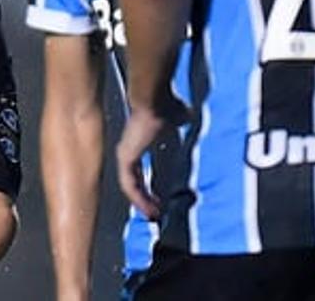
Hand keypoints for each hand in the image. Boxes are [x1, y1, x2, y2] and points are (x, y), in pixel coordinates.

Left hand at [115, 90, 186, 220]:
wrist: (154, 100)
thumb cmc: (165, 104)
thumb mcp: (178, 116)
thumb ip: (181, 120)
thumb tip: (190, 117)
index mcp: (138, 141)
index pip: (140, 169)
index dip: (148, 184)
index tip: (160, 197)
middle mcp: (128, 150)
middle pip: (134, 181)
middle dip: (145, 198)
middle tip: (156, 213)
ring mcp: (125, 155)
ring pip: (130, 187)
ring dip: (142, 202)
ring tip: (154, 215)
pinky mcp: (125, 159)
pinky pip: (130, 186)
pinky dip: (139, 199)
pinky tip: (150, 208)